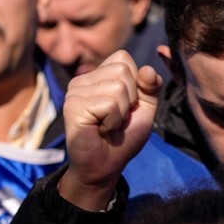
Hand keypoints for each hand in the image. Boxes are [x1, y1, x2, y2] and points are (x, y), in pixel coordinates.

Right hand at [59, 51, 161, 210]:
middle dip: (129, 98)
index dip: (134, 82)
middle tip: (116, 117)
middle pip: (122, 70)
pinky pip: (108, 104)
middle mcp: (82, 80)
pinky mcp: (72, 107)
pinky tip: (99, 129)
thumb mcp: (145, 108)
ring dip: (120, 112)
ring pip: (117, 87)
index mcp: (96, 76)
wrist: (106, 165)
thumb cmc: (123, 138)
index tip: (125, 105)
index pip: (123, 58)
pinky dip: (112, 121)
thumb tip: (148, 69)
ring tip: (107, 124)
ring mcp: (74, 92)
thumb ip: (151, 86)